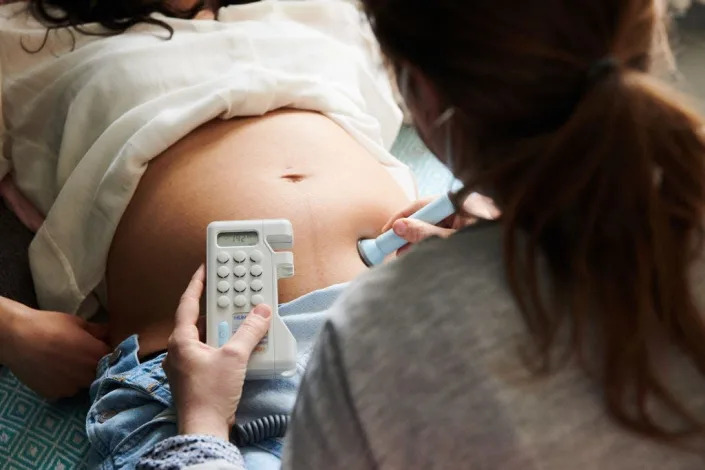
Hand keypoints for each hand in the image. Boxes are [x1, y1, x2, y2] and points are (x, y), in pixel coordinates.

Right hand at [0, 297, 109, 398]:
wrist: (17, 338)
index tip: (105, 351)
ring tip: (67, 363)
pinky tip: (55, 371)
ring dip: (81, 377)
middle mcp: (88, 375)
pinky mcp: (55, 394)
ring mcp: (71, 387)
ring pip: (84, 384)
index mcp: (97, 355)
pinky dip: (65, 383)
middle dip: (97, 367)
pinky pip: (67, 390)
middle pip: (101, 375)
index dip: (112, 355)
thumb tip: (111, 332)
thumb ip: (98, 331)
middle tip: (84, 357)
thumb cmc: (50, 325)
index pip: (115, 359)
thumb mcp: (78, 323)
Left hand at [163, 266, 271, 440]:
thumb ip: (249, 331)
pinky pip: (209, 353)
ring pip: (205, 337)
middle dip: (217, 308)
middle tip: (230, 295)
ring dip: (222, 328)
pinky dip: (223, 345)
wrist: (204, 428)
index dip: (196, 284)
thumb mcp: (235, 357)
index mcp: (180, 340)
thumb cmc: (210, 393)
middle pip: (198, 320)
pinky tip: (238, 347)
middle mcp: (179, 351)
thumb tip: (262, 311)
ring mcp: (185, 366)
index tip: (203, 269)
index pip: (187, 304)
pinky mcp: (195, 378)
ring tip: (240, 320)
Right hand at [381, 193, 498, 256]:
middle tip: (392, 247)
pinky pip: (443, 233)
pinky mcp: (468, 231)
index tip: (387, 231)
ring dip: (418, 239)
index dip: (402, 217)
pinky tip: (419, 254)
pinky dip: (430, 243)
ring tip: (403, 255)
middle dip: (408, 231)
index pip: (423, 204)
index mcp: (463, 202)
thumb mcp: (452, 242)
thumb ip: (425, 234)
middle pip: (427, 215)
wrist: (516, 261)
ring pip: (433, 225)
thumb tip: (398, 226)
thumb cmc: (489, 251)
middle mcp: (464, 207)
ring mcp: (466, 219)